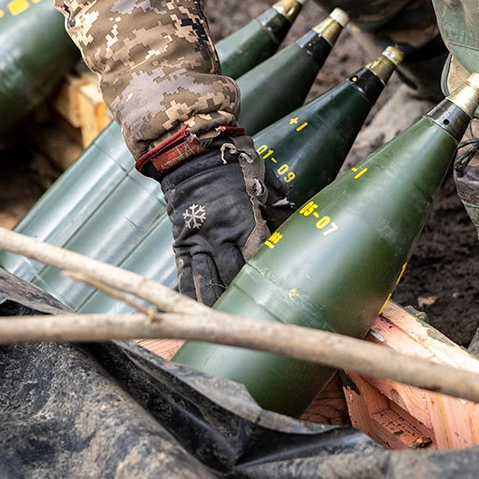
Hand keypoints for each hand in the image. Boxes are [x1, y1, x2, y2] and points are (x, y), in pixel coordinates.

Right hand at [159, 134, 291, 305]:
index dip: (269, 282)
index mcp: (246, 222)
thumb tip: (296, 227)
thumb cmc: (234, 165)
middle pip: (234, 277)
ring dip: (215, 303)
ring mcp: (199, 241)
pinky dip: (191, 293)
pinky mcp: (182, 241)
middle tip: (256, 320)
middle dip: (244, 299)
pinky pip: (185, 273)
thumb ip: (279, 207)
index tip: (280, 299)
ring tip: (225, 325)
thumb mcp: (265, 181)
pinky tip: (196, 311)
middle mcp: (221, 236)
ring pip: (207, 280)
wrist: (192, 152)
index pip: (260, 260)